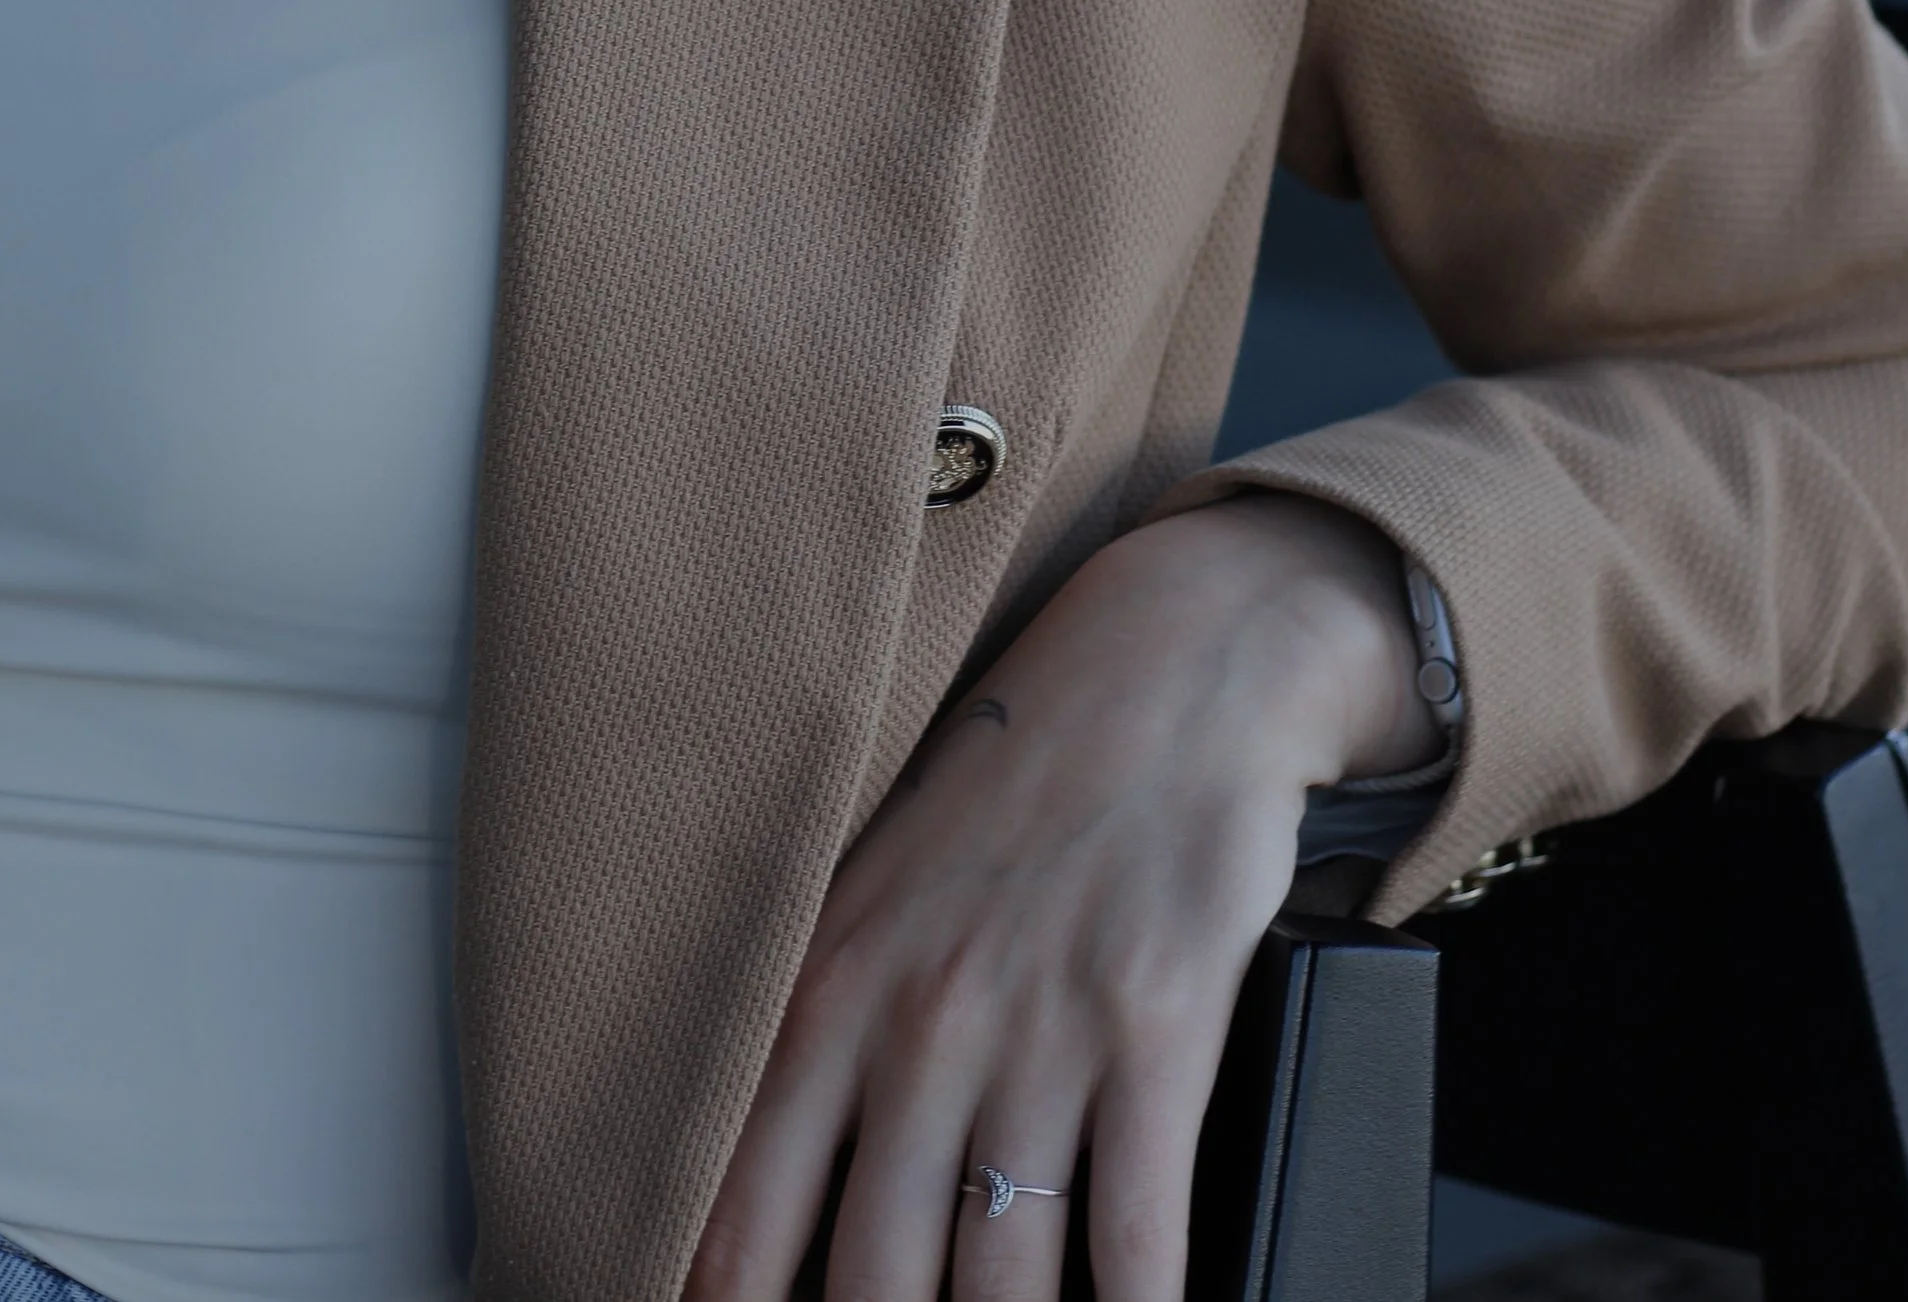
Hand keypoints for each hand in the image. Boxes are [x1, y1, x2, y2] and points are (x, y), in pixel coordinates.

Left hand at [683, 495, 1428, 1301]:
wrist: (1169, 667)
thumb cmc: (1018, 786)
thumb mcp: (877, 891)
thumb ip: (819, 1033)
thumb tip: (752, 1193)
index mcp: (828, 992)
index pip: (738, 1219)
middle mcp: (918, 1023)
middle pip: (871, 1281)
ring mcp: (1038, 1033)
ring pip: (1003, 1283)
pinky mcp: (1156, 1034)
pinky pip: (1136, 1235)